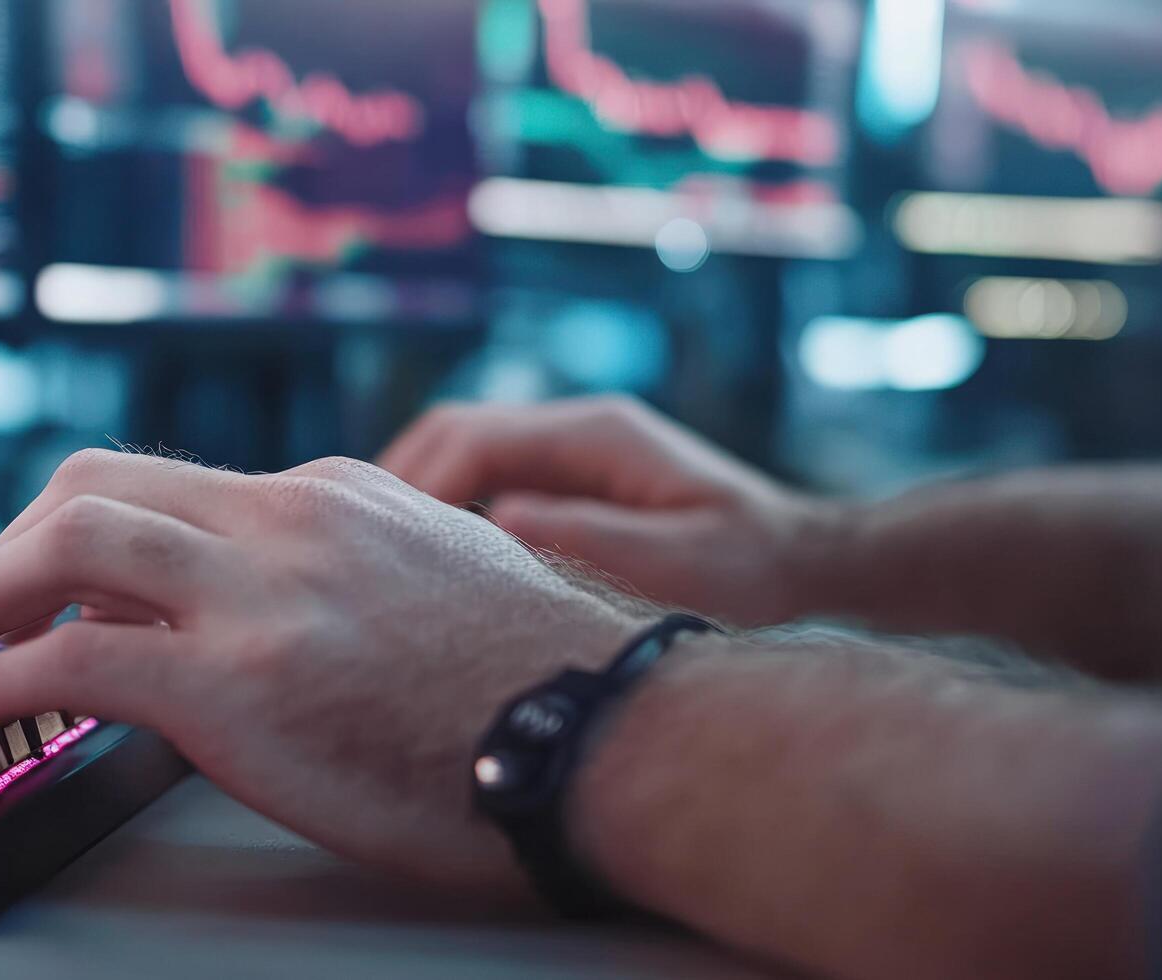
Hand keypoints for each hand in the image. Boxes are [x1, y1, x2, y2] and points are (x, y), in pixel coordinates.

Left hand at [0, 450, 649, 889]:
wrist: (621, 738)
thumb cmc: (558, 691)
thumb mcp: (455, 582)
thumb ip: (365, 574)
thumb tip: (303, 614)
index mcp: (338, 494)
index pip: (176, 487)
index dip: (91, 543)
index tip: (57, 595)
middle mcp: (289, 517)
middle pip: (91, 481)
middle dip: (8, 547)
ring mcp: (259, 592)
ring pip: (59, 539)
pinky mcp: (234, 684)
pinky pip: (63, 658)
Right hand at [378, 396, 845, 625]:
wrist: (811, 566)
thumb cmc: (755, 572)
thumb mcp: (680, 561)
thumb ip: (589, 536)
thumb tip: (496, 519)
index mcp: (595, 434)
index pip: (470, 439)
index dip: (413, 488)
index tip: (377, 548)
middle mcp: (575, 430)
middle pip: (450, 435)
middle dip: (393, 488)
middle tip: (351, 554)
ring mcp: (570, 454)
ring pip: (458, 456)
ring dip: (413, 502)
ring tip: (374, 565)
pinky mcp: (570, 484)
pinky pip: (483, 486)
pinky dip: (444, 517)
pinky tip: (427, 573)